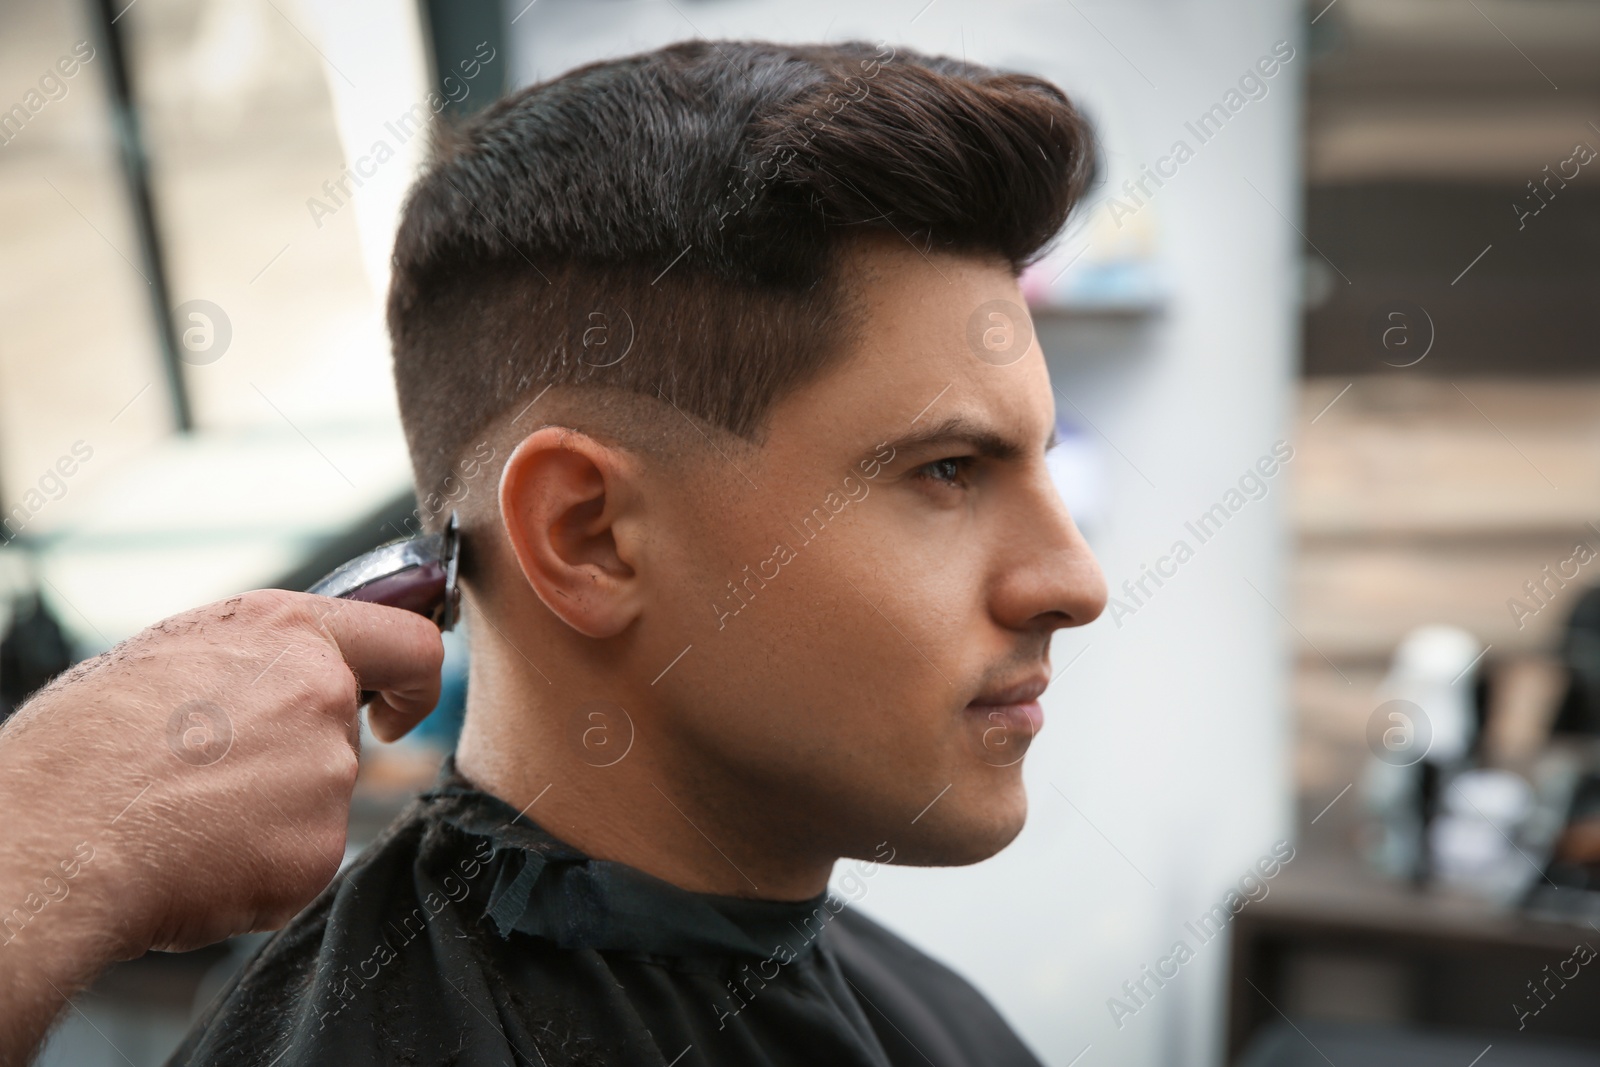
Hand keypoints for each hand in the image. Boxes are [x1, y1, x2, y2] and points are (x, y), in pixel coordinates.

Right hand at [0, 589, 443, 1062]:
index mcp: (287, 633)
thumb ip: (249, 667)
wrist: (51, 839)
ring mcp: (328, 774)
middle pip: (344, 737)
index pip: (407, 642)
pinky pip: (299, 863)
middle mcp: (323, 695)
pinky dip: (257, 872)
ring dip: (269, 818)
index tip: (396, 712)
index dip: (411, 683)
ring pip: (316, 803)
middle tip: (210, 785)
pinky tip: (192, 862)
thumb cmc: (82, 748)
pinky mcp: (320, 851)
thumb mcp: (168, 661)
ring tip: (181, 818)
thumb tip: (269, 684)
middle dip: (296, 764)